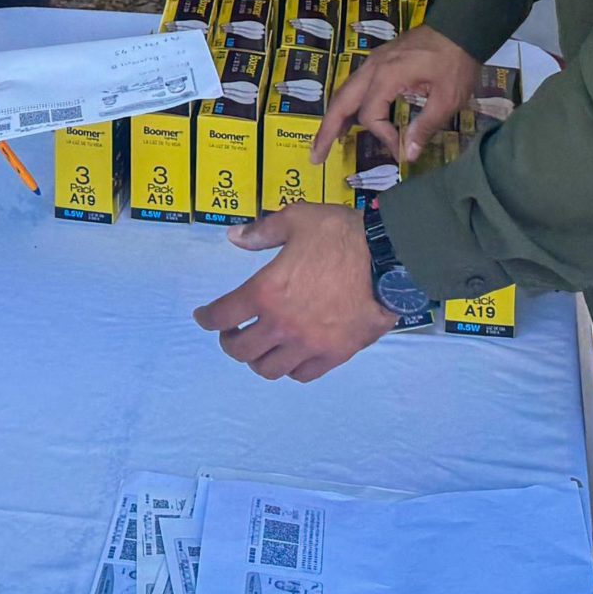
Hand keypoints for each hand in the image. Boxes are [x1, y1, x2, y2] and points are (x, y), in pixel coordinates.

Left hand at [193, 202, 394, 380]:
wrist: (389, 259)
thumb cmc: (339, 235)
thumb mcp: (296, 218)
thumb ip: (262, 232)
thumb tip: (233, 237)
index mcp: (266, 291)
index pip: (222, 315)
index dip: (206, 319)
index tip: (203, 317)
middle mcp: (282, 325)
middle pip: (241, 350)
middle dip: (229, 342)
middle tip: (232, 332)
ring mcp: (308, 344)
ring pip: (268, 369)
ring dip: (257, 359)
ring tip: (259, 347)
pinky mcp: (334, 355)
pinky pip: (302, 374)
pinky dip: (289, 369)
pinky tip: (290, 356)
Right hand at [310, 24, 481, 166]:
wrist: (460, 26)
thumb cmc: (455, 62)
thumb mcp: (447, 98)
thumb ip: (425, 126)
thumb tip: (407, 155)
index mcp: (386, 77)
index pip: (371, 117)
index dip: (384, 137)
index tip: (403, 150)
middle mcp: (372, 68)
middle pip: (340, 102)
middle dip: (326, 130)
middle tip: (315, 156)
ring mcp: (374, 61)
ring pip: (344, 91)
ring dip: (335, 116)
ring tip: (328, 140)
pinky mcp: (381, 59)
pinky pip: (356, 84)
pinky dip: (348, 103)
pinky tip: (351, 115)